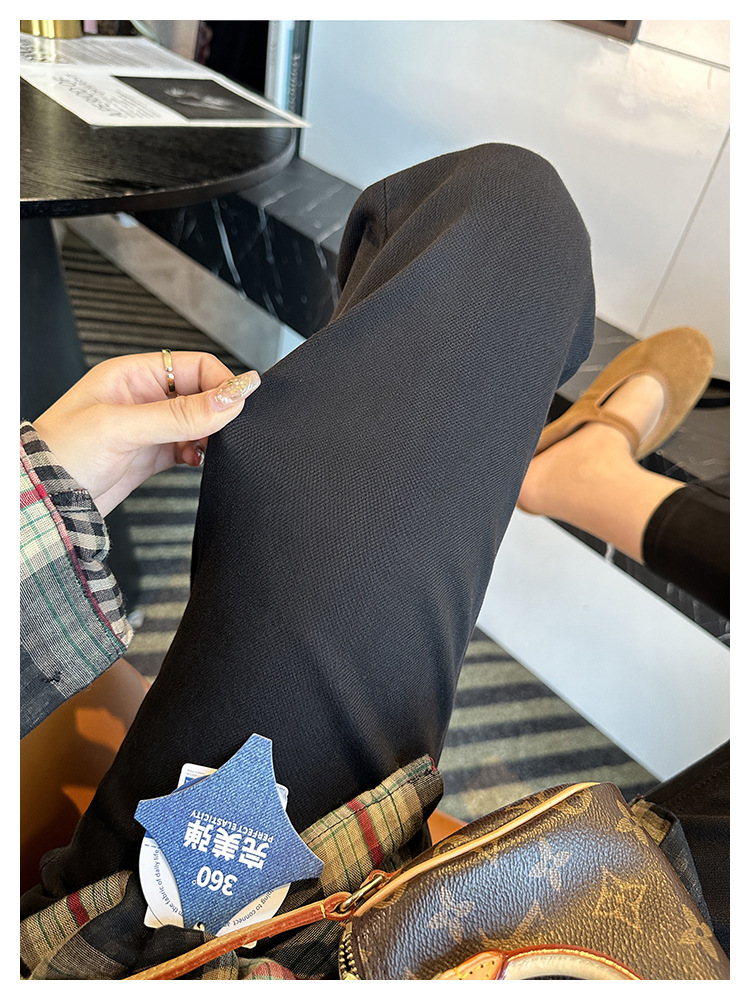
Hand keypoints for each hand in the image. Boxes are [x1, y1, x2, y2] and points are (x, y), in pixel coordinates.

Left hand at [33, 352, 259, 516]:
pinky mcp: (152, 455)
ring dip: (210, 435)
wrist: (46, 500)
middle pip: (201, 393)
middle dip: (218, 411)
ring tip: (207, 449)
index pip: (195, 365)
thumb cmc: (64, 453)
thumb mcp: (124, 427)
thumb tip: (230, 399)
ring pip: (198, 422)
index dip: (220, 383)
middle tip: (225, 431)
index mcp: (133, 374)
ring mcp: (149, 427)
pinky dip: (199, 455)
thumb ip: (180, 415)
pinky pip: (189, 448)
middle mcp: (144, 397)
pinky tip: (194, 461)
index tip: (237, 405)